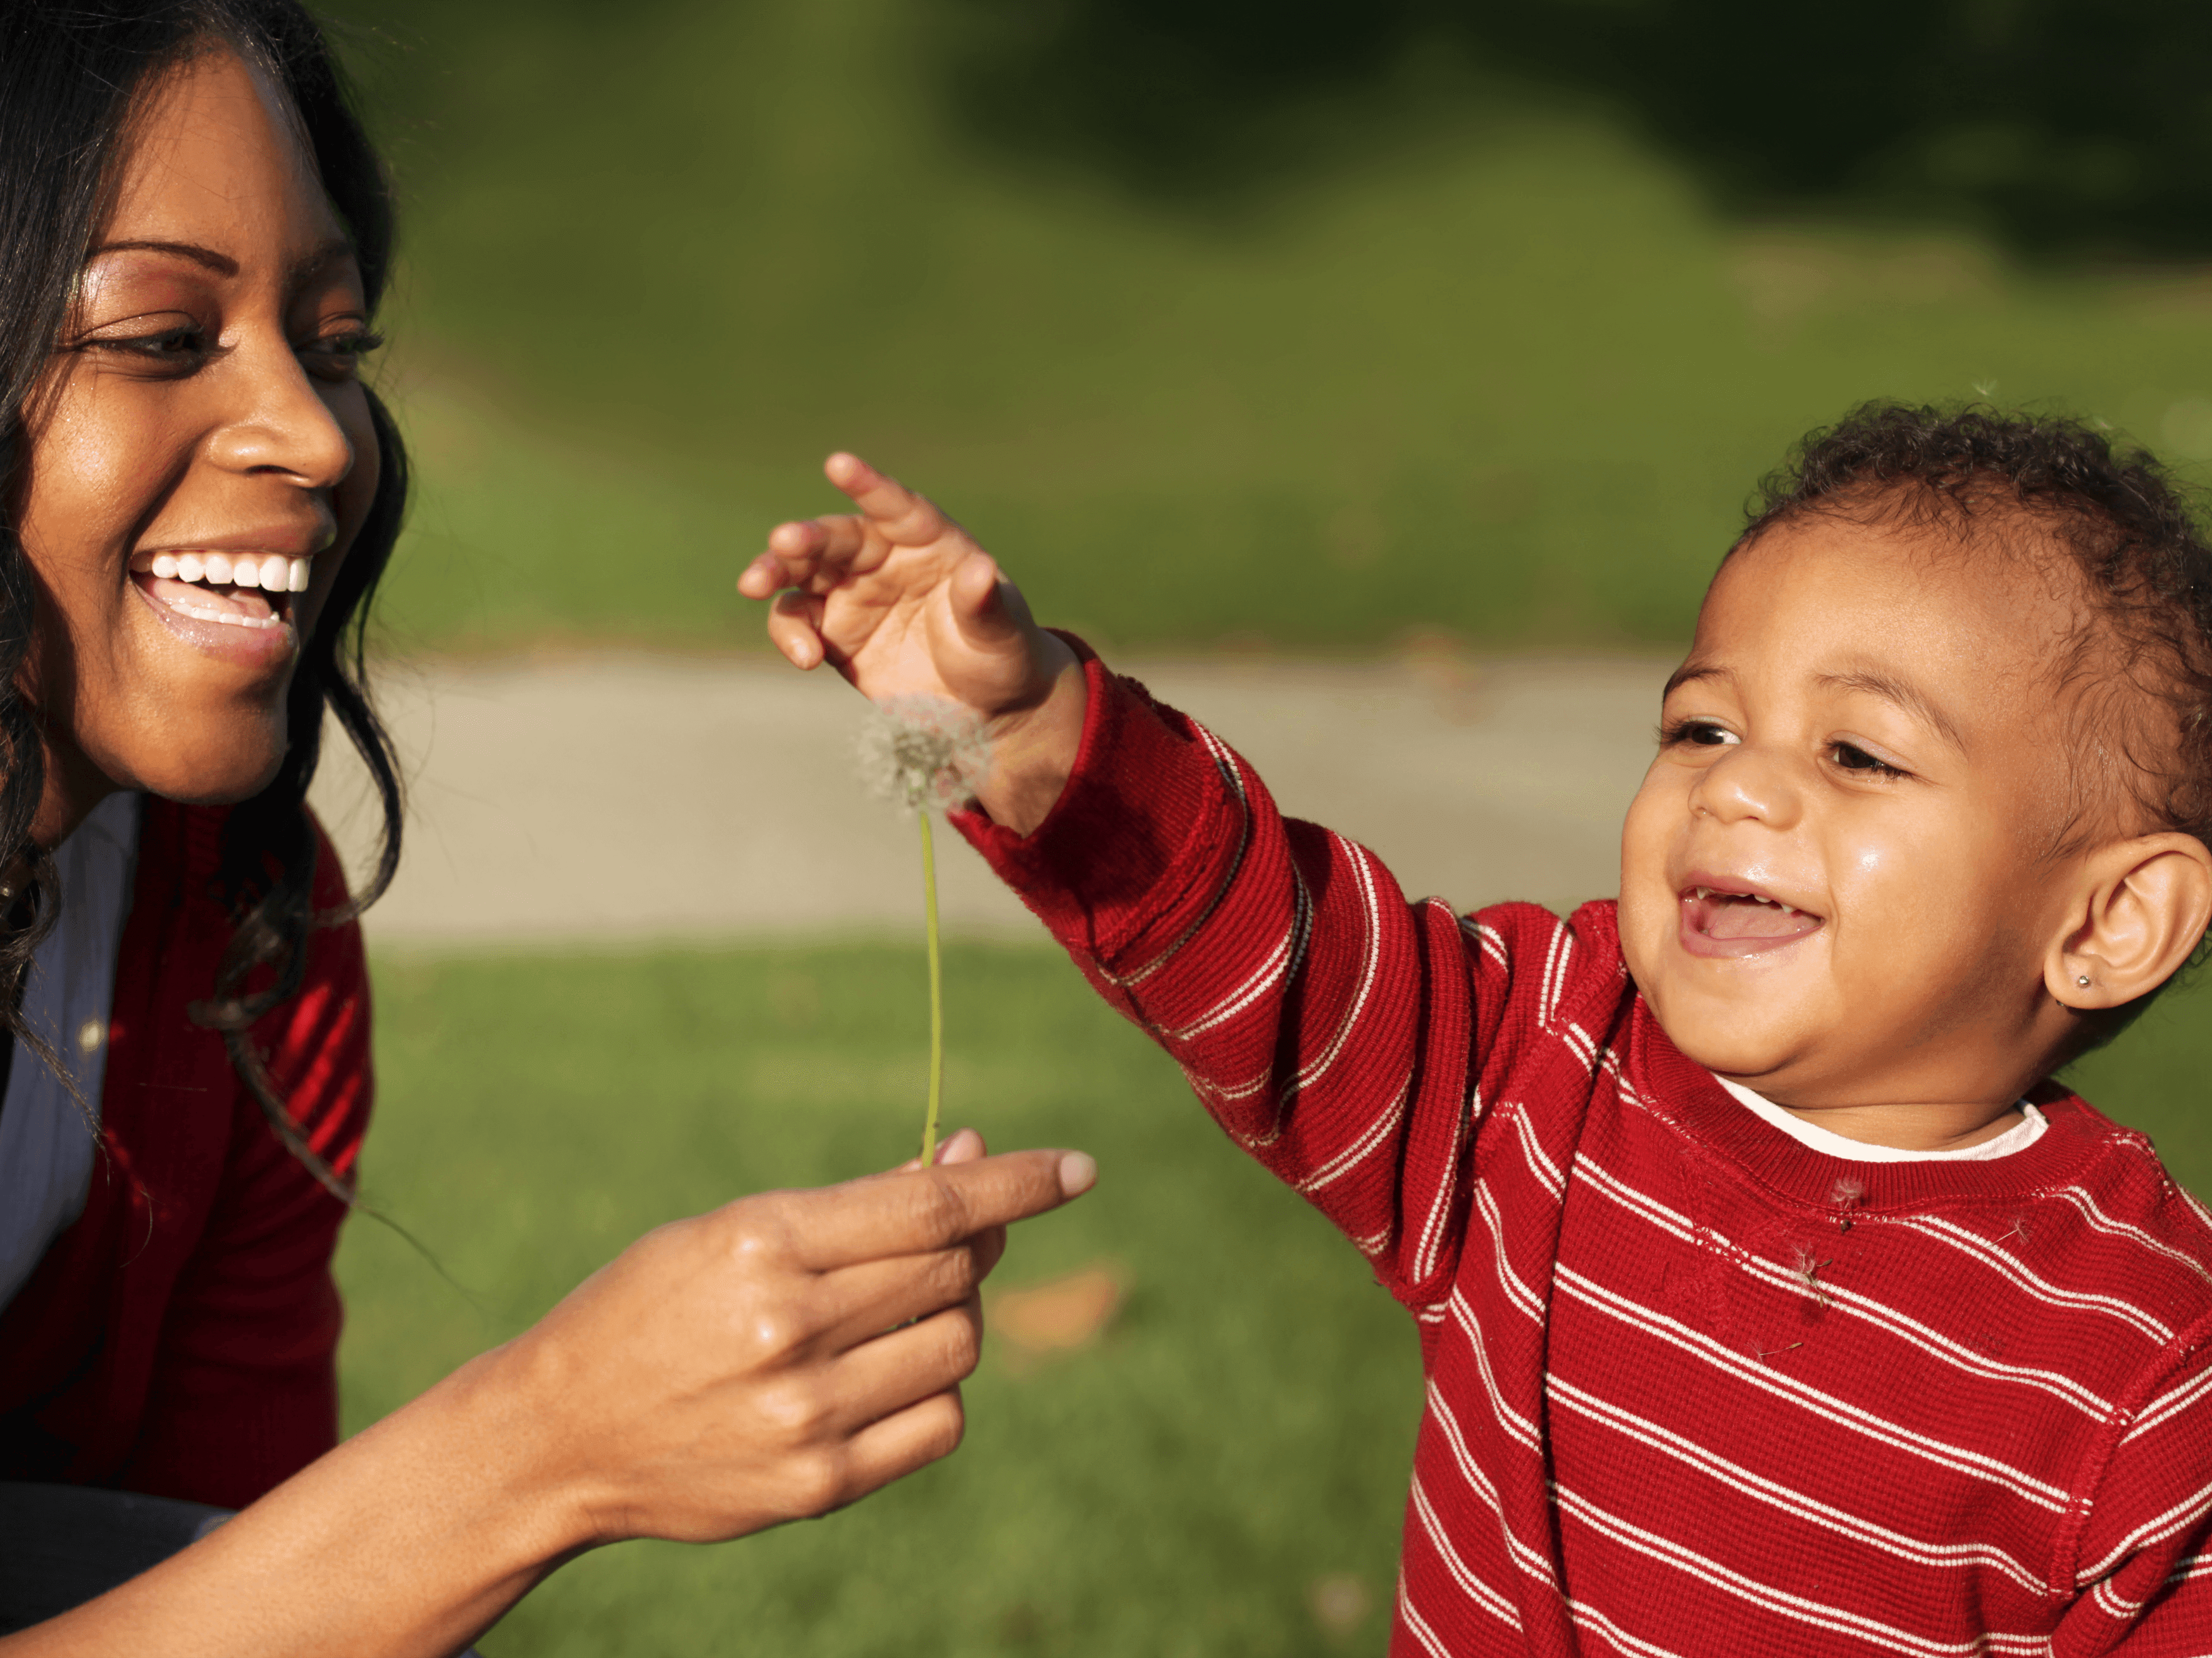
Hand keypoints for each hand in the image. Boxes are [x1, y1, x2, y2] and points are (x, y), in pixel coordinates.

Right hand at [492, 1129, 1095, 1547]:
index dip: (1018, 1183)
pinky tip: (888, 1372)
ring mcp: (806, 1416)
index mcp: (763, 1243)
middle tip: (945, 1238)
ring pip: (958, 1344)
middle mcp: (789, 1330)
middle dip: (968, 1245)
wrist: (558, 1435)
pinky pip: (940, 1422)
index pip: (932, 1207)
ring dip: (952, 1315)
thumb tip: (971, 1165)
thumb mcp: (734, 1229)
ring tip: (893, 1311)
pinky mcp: (818, 1486)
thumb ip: (856, 1207)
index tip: (1078, 1169)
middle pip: (954, 1271)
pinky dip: (935, 1388)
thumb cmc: (653, 1308)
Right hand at [738, 453, 1085, 831]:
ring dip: (774, 571)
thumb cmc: (1002, 654)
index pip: (898, 507)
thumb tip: (981, 570)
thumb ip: (985, 604)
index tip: (839, 466)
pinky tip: (805, 657)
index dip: (869, 486)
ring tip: (754, 584)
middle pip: (836, 537)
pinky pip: (797, 621)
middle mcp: (884, 559)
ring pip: (801, 570)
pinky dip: (790, 633)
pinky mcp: (832, 633)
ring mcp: (853, 594)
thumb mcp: (1001, 633)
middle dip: (805, 537)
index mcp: (930, 541)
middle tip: (783, 542)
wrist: (984, 709)